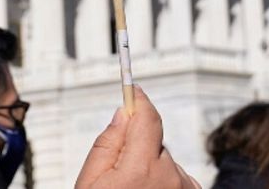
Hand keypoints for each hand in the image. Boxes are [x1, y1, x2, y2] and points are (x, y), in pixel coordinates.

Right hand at [75, 87, 199, 188]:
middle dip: (138, 148)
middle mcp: (172, 178)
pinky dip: (166, 184)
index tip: (132, 89)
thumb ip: (107, 144)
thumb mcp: (90, 182)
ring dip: (153, 170)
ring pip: (167, 162)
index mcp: (141, 170)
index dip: (138, 100)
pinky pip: (178, 179)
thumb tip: (123, 114)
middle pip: (155, 142)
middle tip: (118, 173)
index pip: (148, 119)